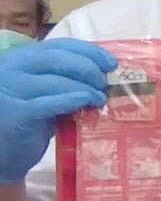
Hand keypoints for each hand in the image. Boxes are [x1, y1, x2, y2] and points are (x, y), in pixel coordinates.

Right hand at [0, 39, 115, 183]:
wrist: (3, 156)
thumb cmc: (26, 123)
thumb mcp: (43, 95)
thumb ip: (62, 83)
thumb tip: (103, 77)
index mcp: (18, 60)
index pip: (56, 45)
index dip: (87, 51)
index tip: (110, 62)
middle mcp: (8, 70)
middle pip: (55, 58)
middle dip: (87, 67)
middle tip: (105, 81)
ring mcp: (9, 91)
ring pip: (54, 81)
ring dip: (84, 87)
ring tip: (100, 98)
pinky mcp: (14, 114)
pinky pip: (48, 103)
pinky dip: (72, 100)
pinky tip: (87, 102)